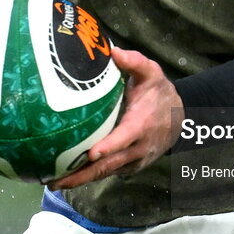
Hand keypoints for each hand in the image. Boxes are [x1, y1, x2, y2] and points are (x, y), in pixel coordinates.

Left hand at [48, 46, 182, 189]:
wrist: (179, 118)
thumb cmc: (159, 93)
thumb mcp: (151, 73)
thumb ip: (135, 62)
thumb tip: (114, 51)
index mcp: (141, 124)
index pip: (124, 138)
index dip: (109, 147)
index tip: (90, 153)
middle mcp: (138, 147)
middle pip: (109, 164)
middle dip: (83, 174)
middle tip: (55, 180)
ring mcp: (134, 160)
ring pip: (106, 173)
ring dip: (81, 179)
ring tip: (54, 183)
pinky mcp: (129, 167)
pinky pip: (108, 173)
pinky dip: (89, 177)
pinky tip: (68, 177)